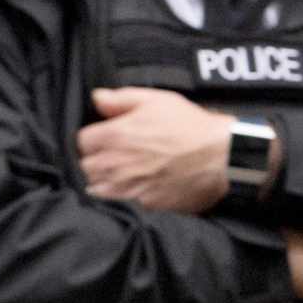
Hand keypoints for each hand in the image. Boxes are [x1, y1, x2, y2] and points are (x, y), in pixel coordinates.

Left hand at [78, 87, 232, 213]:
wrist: (220, 158)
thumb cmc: (190, 126)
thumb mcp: (156, 100)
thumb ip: (121, 99)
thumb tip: (97, 98)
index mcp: (114, 135)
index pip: (82, 140)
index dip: (95, 137)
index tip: (108, 137)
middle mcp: (114, 164)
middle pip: (86, 166)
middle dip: (96, 160)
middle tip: (114, 156)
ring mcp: (127, 187)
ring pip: (97, 188)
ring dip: (104, 180)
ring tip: (121, 175)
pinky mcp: (142, 204)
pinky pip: (119, 203)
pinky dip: (121, 197)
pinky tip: (135, 188)